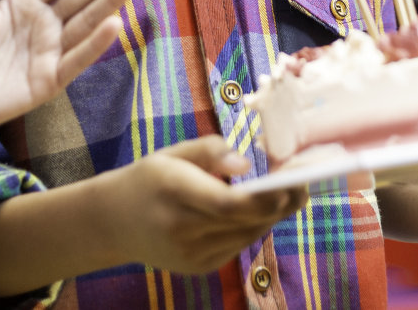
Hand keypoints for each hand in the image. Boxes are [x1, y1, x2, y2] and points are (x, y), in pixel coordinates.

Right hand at [115, 138, 307, 273]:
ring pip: (248, 234)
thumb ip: (210, 151)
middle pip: (244, 221)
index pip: (225, 203)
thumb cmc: (149, 179)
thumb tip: (245, 163)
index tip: (290, 183)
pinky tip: (262, 208)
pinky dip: (255, 226)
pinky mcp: (198, 267)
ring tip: (290, 189)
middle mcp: (180, 228)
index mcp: (172, 191)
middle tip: (305, 180)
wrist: (113, 223)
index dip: (263, 197)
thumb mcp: (172, 153)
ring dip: (271, 213)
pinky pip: (239, 245)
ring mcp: (189, 254)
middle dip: (280, 202)